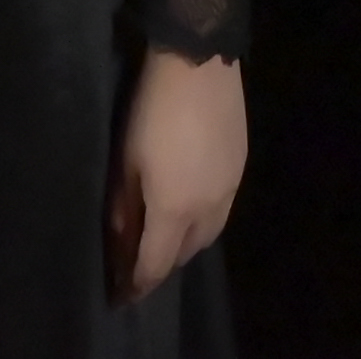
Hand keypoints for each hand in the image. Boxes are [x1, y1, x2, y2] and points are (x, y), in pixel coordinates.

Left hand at [105, 48, 244, 302]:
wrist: (200, 63)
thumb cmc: (152, 111)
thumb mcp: (126, 159)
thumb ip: (124, 206)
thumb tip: (120, 240)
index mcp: (175, 211)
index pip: (154, 266)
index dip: (136, 285)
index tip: (121, 297)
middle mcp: (208, 210)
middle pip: (185, 254)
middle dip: (162, 264)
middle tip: (138, 261)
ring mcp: (230, 189)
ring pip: (207, 234)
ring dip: (185, 244)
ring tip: (164, 236)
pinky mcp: (240, 169)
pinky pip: (220, 210)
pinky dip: (202, 220)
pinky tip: (188, 204)